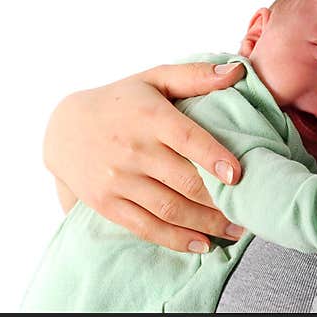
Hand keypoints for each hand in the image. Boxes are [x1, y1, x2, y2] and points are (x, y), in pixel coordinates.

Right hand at [43, 61, 247, 252]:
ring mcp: (119, 180)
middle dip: (221, 201)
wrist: (64, 128)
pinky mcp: (107, 204)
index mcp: (150, 117)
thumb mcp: (154, 78)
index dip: (213, 157)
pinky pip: (146, 227)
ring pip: (170, 209)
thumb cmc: (121, 100)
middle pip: (185, 182)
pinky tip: (202, 245)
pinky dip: (176, 240)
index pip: (188, 138)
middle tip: (252, 211)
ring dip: (207, 224)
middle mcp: (134, 150)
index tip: (238, 175)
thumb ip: (196, 75)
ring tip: (236, 230)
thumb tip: (237, 71)